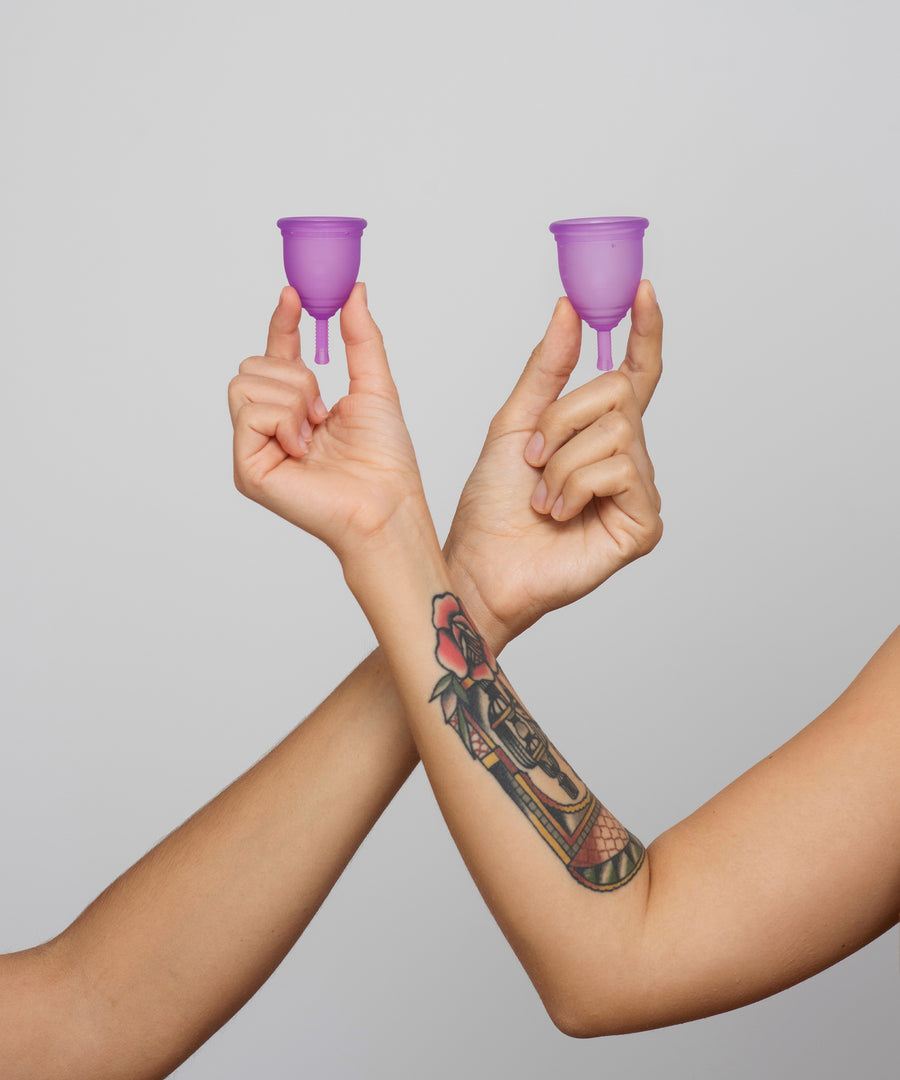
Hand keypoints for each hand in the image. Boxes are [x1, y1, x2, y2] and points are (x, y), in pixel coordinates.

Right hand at [228, 284, 427, 564]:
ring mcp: (254, 448)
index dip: (281, 323)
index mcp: (297, 409)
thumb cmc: (385, 461)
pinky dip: (284, 422)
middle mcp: (270, 428)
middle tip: (323, 411)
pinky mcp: (247, 468)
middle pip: (251, 364)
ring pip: (245, 383)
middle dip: (295, 377)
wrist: (387, 504)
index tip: (293, 294)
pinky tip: (303, 449)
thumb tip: (356, 291)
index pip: (277, 354)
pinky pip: (249, 413)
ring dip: (293, 400)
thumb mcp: (374, 386)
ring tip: (315, 434)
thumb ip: (361, 338)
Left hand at [444, 281, 662, 652]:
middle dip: (562, 420)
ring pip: (616, 432)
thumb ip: (547, 368)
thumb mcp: (514, 423)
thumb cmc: (492, 505)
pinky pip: (620, 471)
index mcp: (598, 432)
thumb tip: (569, 308)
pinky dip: (575, 487)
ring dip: (561, 462)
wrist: (481, 563)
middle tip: (533, 459)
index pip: (634, 374)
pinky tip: (558, 515)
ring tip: (542, 498)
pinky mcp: (643, 524)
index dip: (644, 332)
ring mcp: (638, 492)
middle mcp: (627, 458)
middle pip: (618, 394)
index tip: (641, 290)